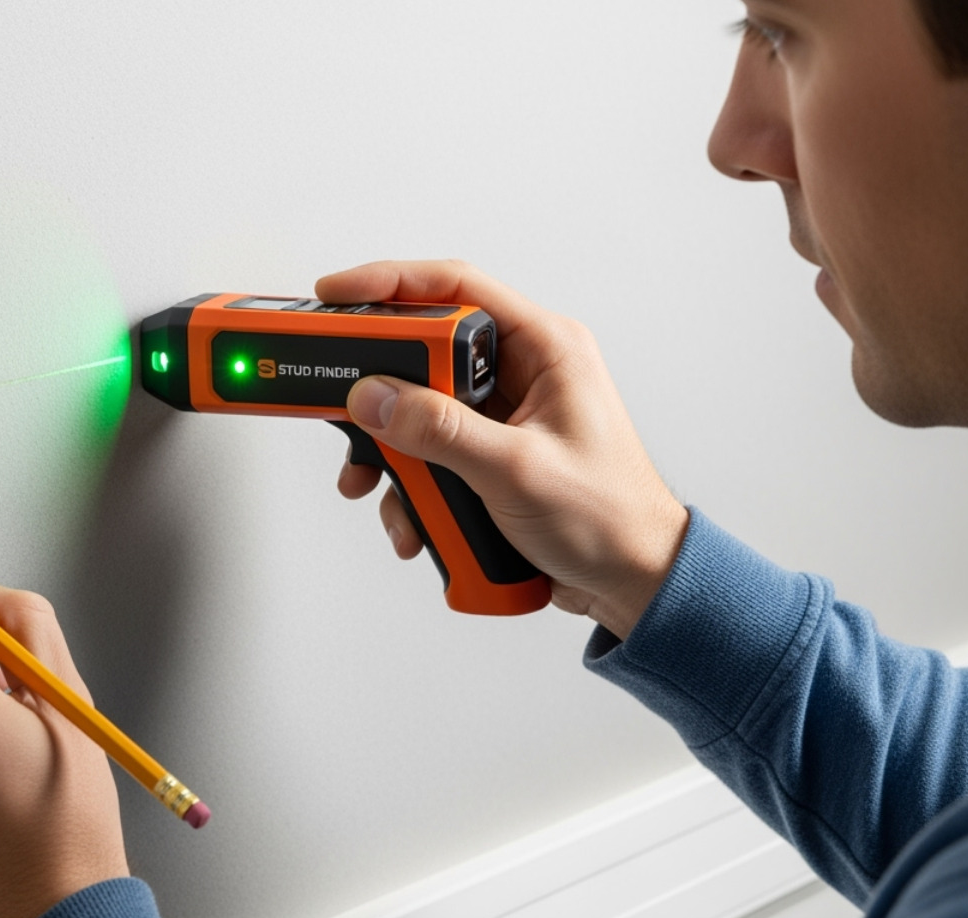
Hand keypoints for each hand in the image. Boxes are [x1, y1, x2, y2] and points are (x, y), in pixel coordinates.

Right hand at [320, 260, 688, 638]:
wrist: (634, 583)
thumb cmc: (610, 519)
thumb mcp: (516, 470)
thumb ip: (441, 431)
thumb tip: (375, 397)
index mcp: (545, 348)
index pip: (455, 289)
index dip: (389, 285)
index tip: (334, 295)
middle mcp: (521, 372)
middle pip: (423, 354)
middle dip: (380, 396)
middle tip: (342, 415)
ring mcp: (502, 415)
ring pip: (418, 413)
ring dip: (392, 457)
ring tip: (377, 489)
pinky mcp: (488, 455)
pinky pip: (429, 457)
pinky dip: (411, 490)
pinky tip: (416, 526)